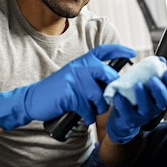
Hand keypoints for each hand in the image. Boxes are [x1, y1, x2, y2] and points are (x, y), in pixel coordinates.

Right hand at [0, 44, 136, 130]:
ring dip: (98, 108)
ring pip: (99, 96)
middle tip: (106, 100)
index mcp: (83, 61)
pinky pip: (88, 109)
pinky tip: (82, 116)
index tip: (132, 53)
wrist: (34, 99)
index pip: (104, 50)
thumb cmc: (60, 91)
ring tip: (90, 110)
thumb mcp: (76, 77)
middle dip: (111, 91)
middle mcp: (80, 67)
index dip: (119, 50)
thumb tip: (114, 83)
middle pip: (107, 75)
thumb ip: (92, 77)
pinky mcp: (70, 94)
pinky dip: (87, 116)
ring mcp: (74, 80)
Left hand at [105, 69, 166, 143]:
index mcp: (159, 97)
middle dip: (159, 89)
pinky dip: (123, 103)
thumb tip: (160, 59)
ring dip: (143, 96)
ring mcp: (143, 115)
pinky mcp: (130, 119)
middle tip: (153, 79)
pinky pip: (127, 112)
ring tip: (137, 85)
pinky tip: (118, 94)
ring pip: (146, 108)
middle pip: (162, 100)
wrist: (123, 118)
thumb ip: (153, 72)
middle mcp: (155, 107)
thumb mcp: (146, 85)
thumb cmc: (136, 98)